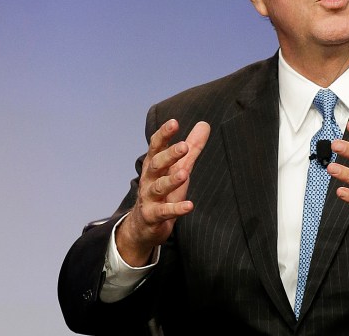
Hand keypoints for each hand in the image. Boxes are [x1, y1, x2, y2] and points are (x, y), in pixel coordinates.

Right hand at [116, 119, 210, 265]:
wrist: (144, 225)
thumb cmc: (164, 191)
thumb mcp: (179, 167)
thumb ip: (192, 148)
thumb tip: (205, 124)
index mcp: (154, 164)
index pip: (156, 146)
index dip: (163, 134)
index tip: (174, 122)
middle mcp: (148, 179)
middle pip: (156, 164)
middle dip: (169, 155)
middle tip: (184, 146)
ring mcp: (148, 198)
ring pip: (158, 187)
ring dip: (171, 181)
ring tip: (184, 174)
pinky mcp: (152, 216)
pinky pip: (164, 212)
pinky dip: (176, 209)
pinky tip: (189, 206)